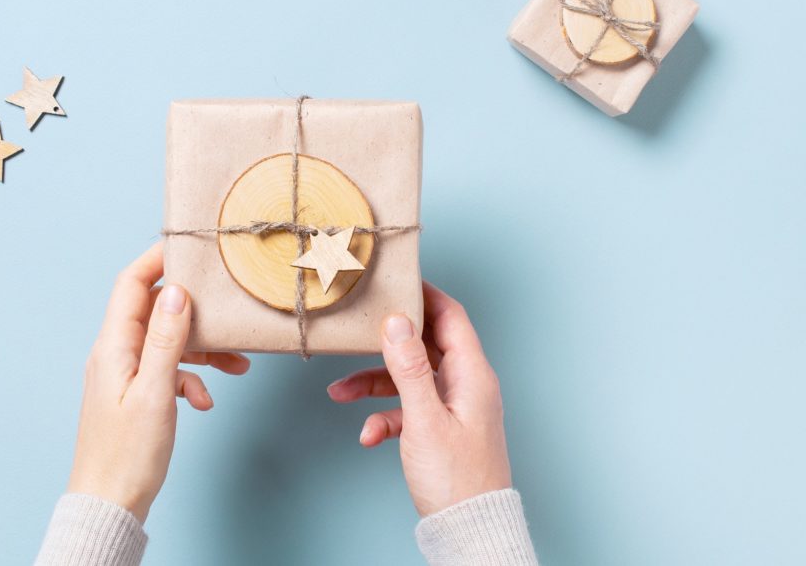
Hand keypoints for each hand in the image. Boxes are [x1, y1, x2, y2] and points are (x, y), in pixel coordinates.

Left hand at [66, 242, 249, 521]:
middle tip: (227, 310)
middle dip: (195, 310)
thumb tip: (177, 292)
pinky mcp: (137, 394)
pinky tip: (204, 401)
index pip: (130, 284)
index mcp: (112, 346)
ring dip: (202, 349)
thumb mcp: (155, 392)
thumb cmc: (127, 455)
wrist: (111, 504)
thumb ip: (166, 340)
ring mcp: (125, 374)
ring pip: (168, 342)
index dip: (157, 260)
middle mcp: (115, 353)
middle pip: (155, 310)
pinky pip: (168, 370)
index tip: (189, 248)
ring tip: (236, 364)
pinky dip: (191, 378)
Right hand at [327, 281, 510, 515]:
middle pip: (424, 346)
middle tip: (359, 327)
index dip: (425, 295)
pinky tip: (368, 435)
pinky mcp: (440, 430)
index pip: (451, 317)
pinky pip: (408, 411)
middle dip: (386, 343)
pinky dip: (386, 417)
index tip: (397, 281)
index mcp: (472, 375)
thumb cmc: (457, 479)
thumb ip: (408, 368)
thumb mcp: (425, 419)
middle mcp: (465, 386)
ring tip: (340, 392)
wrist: (469, 531)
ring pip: (409, 380)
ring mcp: (453, 408)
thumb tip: (397, 321)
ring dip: (375, 384)